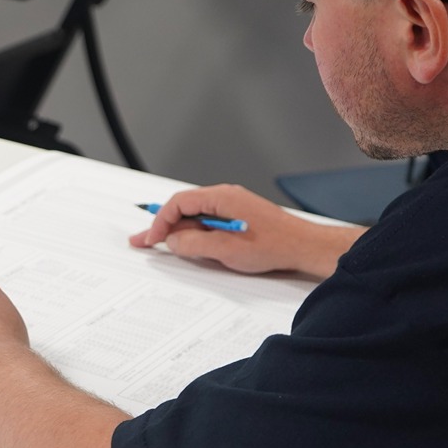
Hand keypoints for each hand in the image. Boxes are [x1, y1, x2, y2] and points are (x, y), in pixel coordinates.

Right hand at [129, 184, 365, 278]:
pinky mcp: (238, 217)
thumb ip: (194, 244)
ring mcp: (232, 206)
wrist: (304, 247)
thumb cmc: (274, 245)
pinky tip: (189, 245)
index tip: (151, 240)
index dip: (160, 222)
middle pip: (184, 208)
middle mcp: (225, 197)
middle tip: (143, 240)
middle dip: (162, 226)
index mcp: (221, 198)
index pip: (179, 203)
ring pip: (196, 216)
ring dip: (178, 231)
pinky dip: (194, 233)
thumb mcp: (226, 250)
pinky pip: (209, 222)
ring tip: (160, 244)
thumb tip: (173, 240)